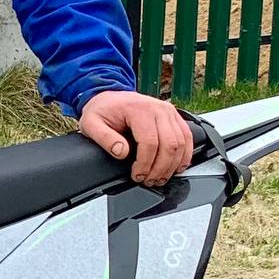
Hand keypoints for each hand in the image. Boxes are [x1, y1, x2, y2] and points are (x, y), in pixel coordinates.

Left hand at [77, 89, 196, 185]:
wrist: (109, 97)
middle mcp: (158, 109)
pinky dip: (184, 155)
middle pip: (169, 145)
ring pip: (181, 143)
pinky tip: (176, 167)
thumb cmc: (102, 110)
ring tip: (159, 177)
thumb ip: (104, 138)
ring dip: (172, 165)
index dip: (145, 164)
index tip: (137, 175)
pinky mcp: (174, 116)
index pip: (150, 142)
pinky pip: (187, 137)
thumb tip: (122, 152)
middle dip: (160, 169)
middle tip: (149, 181)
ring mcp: (168, 112)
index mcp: (138, 109)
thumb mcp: (92, 124)